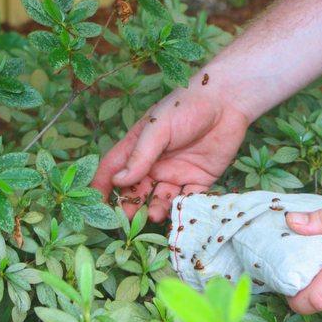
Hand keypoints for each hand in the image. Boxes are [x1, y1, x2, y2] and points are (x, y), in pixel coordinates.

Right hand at [92, 74, 248, 221]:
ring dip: (154, 210)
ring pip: (160, 199)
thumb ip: (140, 156)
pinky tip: (178, 214)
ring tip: (152, 215)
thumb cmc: (187, 106)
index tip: (93, 204)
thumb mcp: (158, 128)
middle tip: (125, 219)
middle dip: (129, 205)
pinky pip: (188, 200)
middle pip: (135, 190)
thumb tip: (117, 181)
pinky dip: (182, 210)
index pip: (114, 169)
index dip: (102, 186)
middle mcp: (155, 163)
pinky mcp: (200, 179)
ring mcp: (177, 173)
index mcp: (139, 147)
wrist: (227, 101)